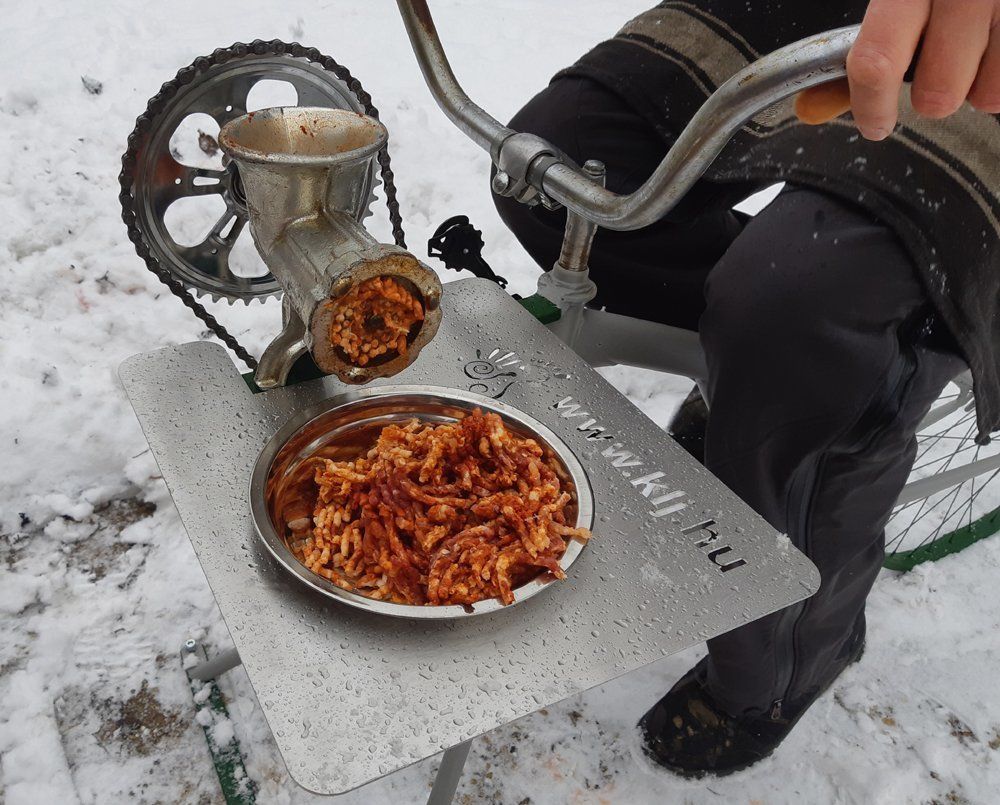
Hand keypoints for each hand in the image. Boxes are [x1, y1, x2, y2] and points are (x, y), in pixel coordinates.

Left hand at [796, 0, 999, 137]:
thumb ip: (862, 52)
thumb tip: (811, 109)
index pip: (875, 62)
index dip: (870, 106)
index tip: (875, 124)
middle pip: (937, 92)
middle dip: (931, 96)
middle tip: (935, 70)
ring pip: (985, 93)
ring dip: (974, 86)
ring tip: (971, 52)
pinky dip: (999, 74)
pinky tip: (994, 47)